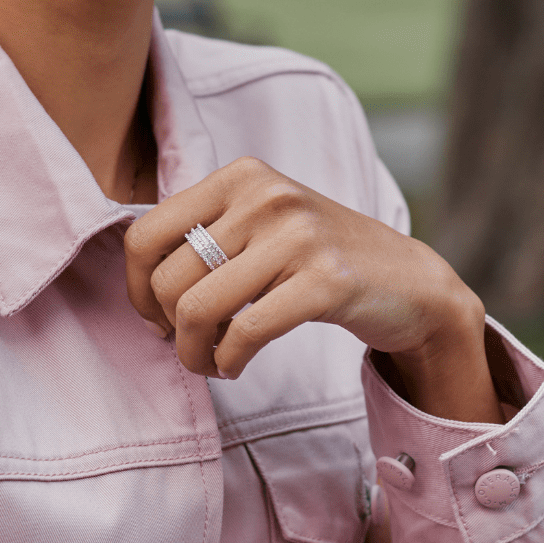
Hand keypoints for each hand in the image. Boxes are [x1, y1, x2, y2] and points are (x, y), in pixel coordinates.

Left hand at [124, 157, 500, 422]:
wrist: (407, 281)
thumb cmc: (316, 260)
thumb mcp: (259, 224)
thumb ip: (202, 237)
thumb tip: (137, 290)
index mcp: (239, 176)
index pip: (144, 236)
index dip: (136, 290)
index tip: (158, 318)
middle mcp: (266, 195)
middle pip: (167, 281)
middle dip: (168, 330)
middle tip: (191, 349)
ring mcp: (298, 235)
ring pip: (198, 310)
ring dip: (194, 354)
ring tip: (211, 362)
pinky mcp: (327, 280)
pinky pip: (246, 333)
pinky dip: (229, 361)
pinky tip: (236, 365)